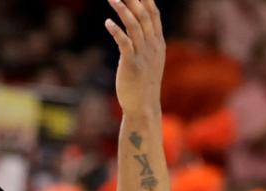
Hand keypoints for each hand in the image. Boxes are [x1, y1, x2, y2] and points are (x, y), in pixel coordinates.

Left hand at [106, 0, 164, 116]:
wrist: (144, 106)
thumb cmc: (143, 84)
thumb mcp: (149, 61)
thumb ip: (146, 45)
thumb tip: (137, 32)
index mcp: (158, 44)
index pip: (154, 16)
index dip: (147, 1)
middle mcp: (152, 46)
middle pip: (145, 16)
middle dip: (134, 0)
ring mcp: (143, 55)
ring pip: (135, 26)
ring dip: (123, 10)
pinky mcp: (131, 64)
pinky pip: (124, 43)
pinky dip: (116, 31)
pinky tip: (107, 23)